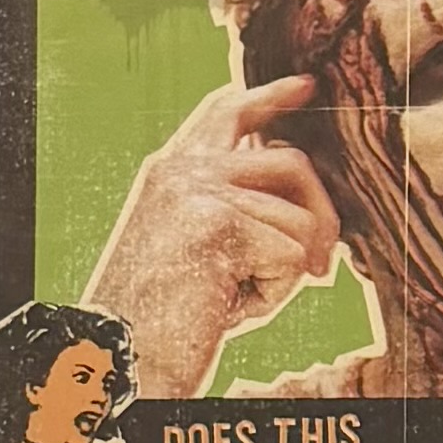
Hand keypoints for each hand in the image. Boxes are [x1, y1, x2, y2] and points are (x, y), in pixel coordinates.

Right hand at [83, 74, 339, 392]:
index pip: (226, 113)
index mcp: (171, 172)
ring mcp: (196, 189)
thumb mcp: (202, 251)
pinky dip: (275, 293)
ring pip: (298, 219)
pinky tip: (229, 305)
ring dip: (286, 271)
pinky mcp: (217, 220)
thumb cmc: (161, 319)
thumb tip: (311, 207)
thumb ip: (240, 211)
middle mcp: (180, 170)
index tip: (308, 86)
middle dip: (321, 214)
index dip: (271, 98)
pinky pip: (291, 255)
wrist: (122, 356)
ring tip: (235, 296)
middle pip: (289, 160)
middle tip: (321, 267)